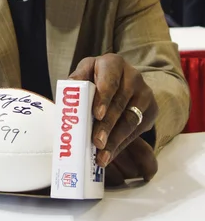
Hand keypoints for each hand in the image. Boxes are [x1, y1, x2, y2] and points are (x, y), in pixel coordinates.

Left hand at [69, 54, 158, 182]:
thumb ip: (76, 81)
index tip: (96, 115)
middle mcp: (133, 76)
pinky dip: (122, 144)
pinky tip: (110, 154)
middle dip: (107, 126)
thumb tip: (68, 92)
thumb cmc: (96, 78)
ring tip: (102, 156)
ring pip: (130, 120)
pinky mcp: (152, 109)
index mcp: (113, 64)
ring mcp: (145, 93)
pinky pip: (137, 131)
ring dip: (115, 140)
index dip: (104, 97)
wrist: (119, 82)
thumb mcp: (85, 74)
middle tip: (96, 143)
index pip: (109, 80)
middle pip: (120, 104)